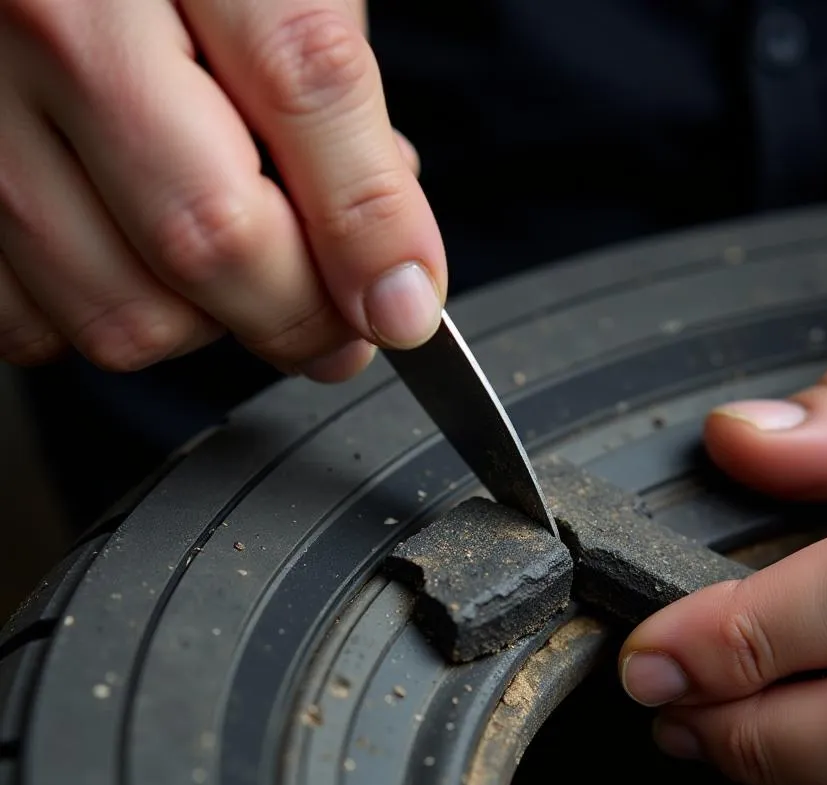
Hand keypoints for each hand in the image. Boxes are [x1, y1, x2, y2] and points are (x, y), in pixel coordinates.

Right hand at [0, 0, 443, 380]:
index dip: (372, 229)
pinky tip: (139, 268)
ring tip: (228, 263)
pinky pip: (30, 327)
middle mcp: (43, 22)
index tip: (404, 310)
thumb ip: (336, 116)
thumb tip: (397, 284)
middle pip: (208, 241)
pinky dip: (109, 322)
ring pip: (120, 314)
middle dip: (301, 309)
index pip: (302, 92)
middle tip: (336, 310)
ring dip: (205, 323)